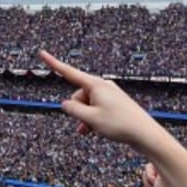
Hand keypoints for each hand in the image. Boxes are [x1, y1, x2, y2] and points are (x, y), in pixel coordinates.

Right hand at [40, 51, 162, 146]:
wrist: (145, 134)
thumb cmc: (120, 124)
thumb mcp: (90, 118)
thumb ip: (73, 110)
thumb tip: (65, 104)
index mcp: (95, 85)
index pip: (69, 72)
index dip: (53, 63)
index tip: (42, 53)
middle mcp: (102, 86)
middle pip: (78, 95)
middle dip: (78, 110)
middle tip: (89, 123)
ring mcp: (109, 94)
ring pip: (87, 104)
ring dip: (85, 117)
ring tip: (93, 130)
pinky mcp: (114, 103)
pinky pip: (96, 108)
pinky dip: (93, 118)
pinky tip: (95, 130)